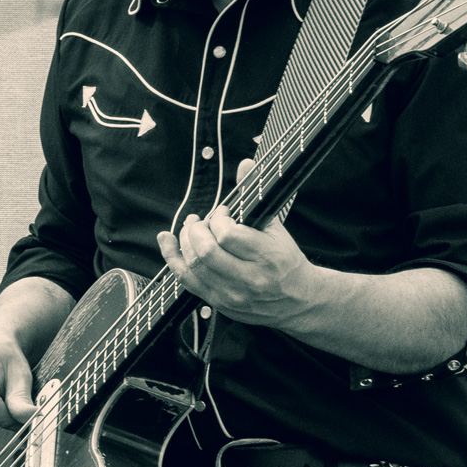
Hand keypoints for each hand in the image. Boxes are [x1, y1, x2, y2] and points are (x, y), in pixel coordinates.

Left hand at [156, 160, 315, 329]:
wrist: (297, 300)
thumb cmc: (286, 260)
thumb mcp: (276, 226)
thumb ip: (256, 194)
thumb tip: (245, 163)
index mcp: (267, 257)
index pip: (227, 236)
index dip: (218, 219)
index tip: (224, 213)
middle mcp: (248, 279)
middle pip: (205, 253)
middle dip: (196, 230)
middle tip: (202, 220)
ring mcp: (232, 295)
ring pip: (193, 266)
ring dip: (185, 241)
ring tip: (191, 228)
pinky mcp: (219, 303)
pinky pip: (186, 281)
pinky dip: (172, 258)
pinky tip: (168, 241)